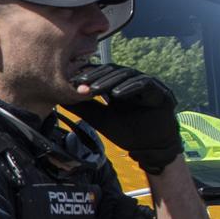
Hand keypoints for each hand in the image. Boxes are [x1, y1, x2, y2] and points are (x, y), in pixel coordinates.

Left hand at [68, 64, 183, 174]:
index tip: (71, 82)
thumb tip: (59, 99)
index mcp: (119, 84)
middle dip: (95, 77)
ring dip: (109, 81)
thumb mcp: (99, 119)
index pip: (102, 73)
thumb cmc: (126, 132)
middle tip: (80, 83)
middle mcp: (133, 80)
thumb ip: (82, 107)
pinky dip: (129, 87)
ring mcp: (147, 83)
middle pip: (113, 70)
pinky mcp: (160, 90)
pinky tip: (116, 93)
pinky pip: (144, 84)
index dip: (87, 76)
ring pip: (126, 75)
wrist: (150, 148)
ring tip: (94, 89)